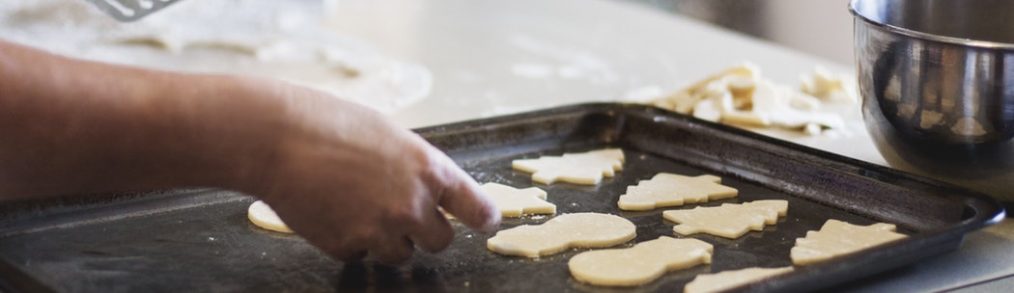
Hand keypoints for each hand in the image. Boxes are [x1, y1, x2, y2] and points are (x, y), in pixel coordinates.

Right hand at [234, 81, 500, 263]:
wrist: (277, 138)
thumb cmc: (330, 123)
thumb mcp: (389, 135)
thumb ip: (415, 167)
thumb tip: (427, 190)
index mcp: (430, 170)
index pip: (477, 208)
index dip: (483, 218)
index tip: (485, 222)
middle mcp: (413, 205)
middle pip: (440, 241)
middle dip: (423, 231)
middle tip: (398, 211)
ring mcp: (380, 231)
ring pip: (401, 254)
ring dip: (386, 239)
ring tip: (357, 206)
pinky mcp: (347, 247)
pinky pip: (360, 255)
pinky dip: (350, 241)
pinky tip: (332, 211)